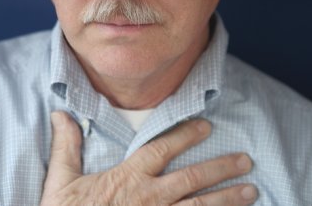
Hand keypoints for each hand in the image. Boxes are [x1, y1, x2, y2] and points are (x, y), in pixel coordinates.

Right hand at [40, 111, 257, 205]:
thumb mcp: (61, 181)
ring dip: (227, 199)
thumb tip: (60, 114)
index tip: (206, 127)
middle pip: (192, 178)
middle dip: (221, 168)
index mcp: (129, 178)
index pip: (163, 149)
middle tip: (246, 161)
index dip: (186, 135)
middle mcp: (149, 197)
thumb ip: (66, 146)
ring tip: (251, 192)